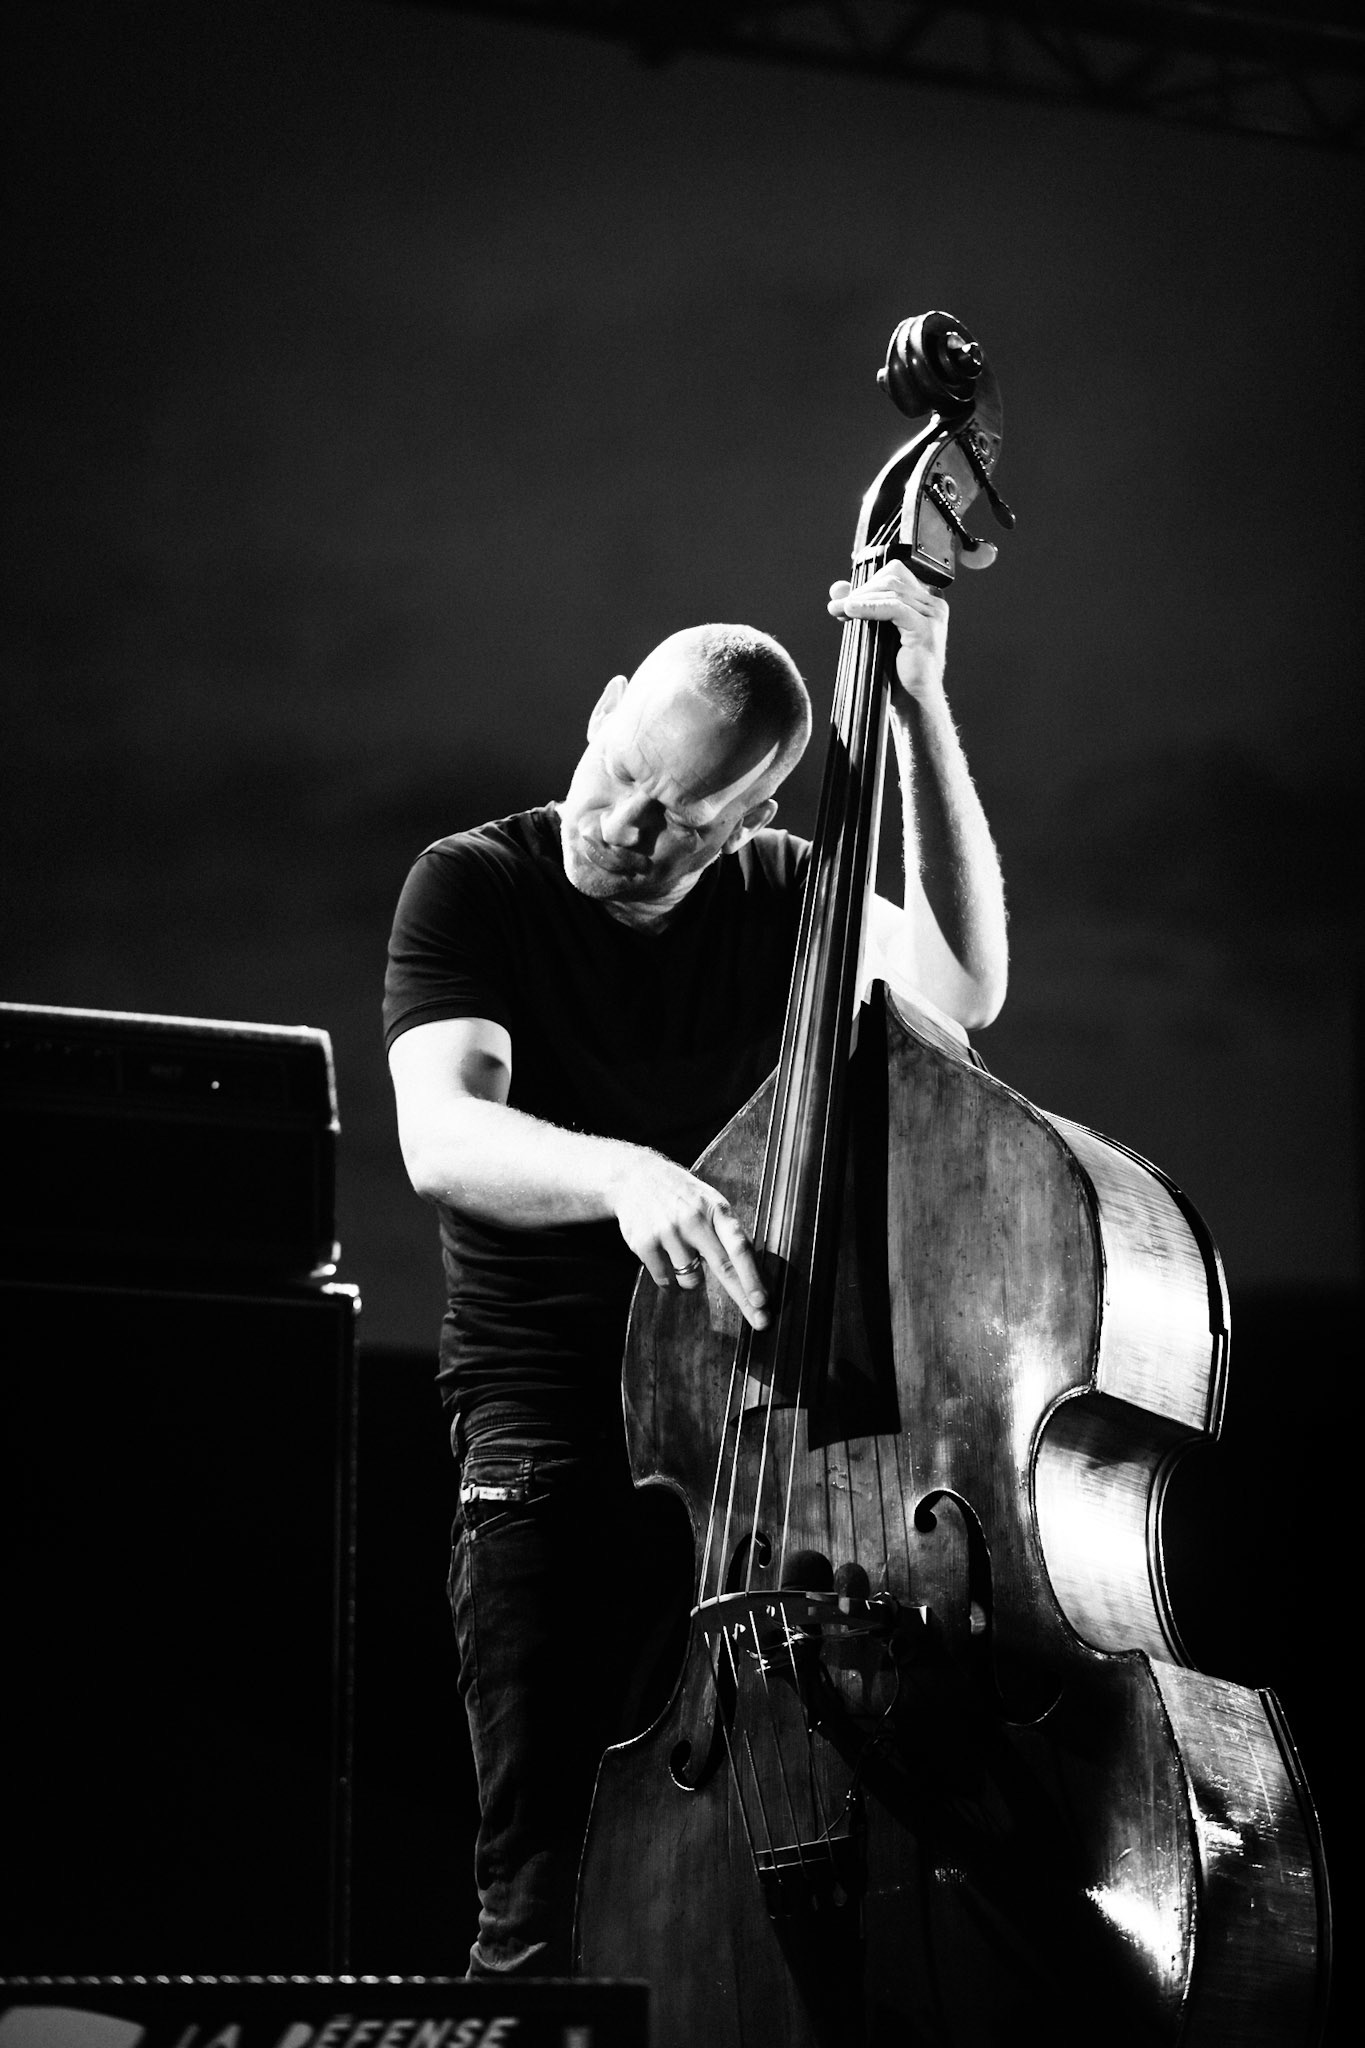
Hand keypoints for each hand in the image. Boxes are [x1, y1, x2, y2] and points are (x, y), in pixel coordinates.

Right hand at [608, 1148, 769, 1329]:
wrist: (633, 1178)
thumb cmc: (681, 1197)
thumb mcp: (708, 1203)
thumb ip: (726, 1232)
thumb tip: (752, 1273)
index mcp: (715, 1209)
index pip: (739, 1246)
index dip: (752, 1276)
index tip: (762, 1300)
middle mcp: (693, 1219)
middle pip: (723, 1268)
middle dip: (744, 1298)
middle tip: (761, 1322)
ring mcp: (668, 1232)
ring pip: (691, 1281)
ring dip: (691, 1277)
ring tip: (681, 1253)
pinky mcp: (645, 1244)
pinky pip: (665, 1281)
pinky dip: (668, 1277)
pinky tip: (663, 1254)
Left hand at [827, 560, 948, 700]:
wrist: (914, 699)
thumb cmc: (897, 670)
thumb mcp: (876, 631)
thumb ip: (861, 606)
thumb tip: (838, 588)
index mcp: (926, 602)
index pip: (896, 574)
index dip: (869, 582)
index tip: (846, 600)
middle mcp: (934, 605)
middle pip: (892, 580)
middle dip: (861, 591)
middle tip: (837, 606)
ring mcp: (933, 616)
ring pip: (892, 592)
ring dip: (860, 599)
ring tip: (838, 609)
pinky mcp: (925, 628)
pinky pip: (894, 608)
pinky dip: (870, 608)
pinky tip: (851, 612)